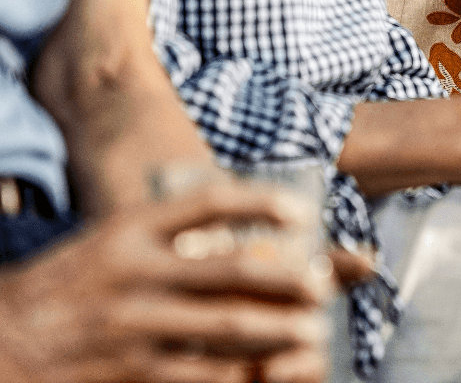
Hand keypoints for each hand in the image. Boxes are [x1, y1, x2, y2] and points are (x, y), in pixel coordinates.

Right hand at [0, 182, 328, 382]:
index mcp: (132, 229)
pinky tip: (266, 373)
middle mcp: (137, 272)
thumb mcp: (111, 241)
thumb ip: (168, 235)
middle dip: (288, 280)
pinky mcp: (129, 375)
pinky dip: (240, 376)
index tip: (300, 211)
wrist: (0, 340)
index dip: (261, 202)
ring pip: (226, 329)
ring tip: (312, 335)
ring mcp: (134, 326)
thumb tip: (242, 236)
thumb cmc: (70, 284)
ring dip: (278, 333)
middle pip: (233, 271)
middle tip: (321, 287)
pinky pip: (200, 377)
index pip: (210, 202)